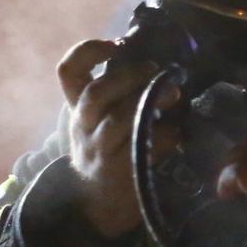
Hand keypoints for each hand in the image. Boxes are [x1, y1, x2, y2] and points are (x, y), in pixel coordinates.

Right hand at [57, 38, 179, 237]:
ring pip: (118, 122)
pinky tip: (178, 132)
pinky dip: (165, 136)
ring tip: (174, 94)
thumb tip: (158, 60)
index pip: (68, 72)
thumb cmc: (107, 149)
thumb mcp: (100, 119)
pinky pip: (143, 148)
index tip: (117, 44)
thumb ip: (118, 92)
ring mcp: (99, 151)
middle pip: (96, 94)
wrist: (97, 203)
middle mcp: (83, 126)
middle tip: (157, 69)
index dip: (88, 52)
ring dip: (149, 102)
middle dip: (130, 77)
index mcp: (77, 106)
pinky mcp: (120, 172)